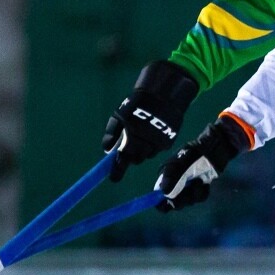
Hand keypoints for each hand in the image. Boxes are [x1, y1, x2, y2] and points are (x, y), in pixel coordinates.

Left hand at [102, 59, 198, 179]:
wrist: (163, 96)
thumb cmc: (137, 105)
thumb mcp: (119, 115)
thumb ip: (111, 133)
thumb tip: (107, 149)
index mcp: (131, 138)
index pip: (123, 160)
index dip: (117, 171)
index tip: (113, 179)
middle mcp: (145, 144)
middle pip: (136, 159)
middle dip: (131, 156)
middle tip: (130, 146)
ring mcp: (158, 144)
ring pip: (147, 154)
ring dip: (143, 150)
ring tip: (142, 135)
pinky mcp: (168, 142)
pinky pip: (157, 149)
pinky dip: (153, 145)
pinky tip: (153, 132)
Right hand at [155, 114, 250, 211]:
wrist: (212, 151)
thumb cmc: (193, 155)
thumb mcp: (180, 165)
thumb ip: (171, 179)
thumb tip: (165, 194)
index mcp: (165, 179)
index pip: (158, 198)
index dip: (163, 203)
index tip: (173, 199)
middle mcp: (174, 186)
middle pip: (173, 204)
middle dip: (183, 199)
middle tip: (189, 190)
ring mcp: (186, 189)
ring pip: (188, 202)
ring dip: (194, 194)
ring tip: (199, 181)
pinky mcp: (198, 190)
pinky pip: (199, 199)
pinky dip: (203, 193)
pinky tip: (205, 184)